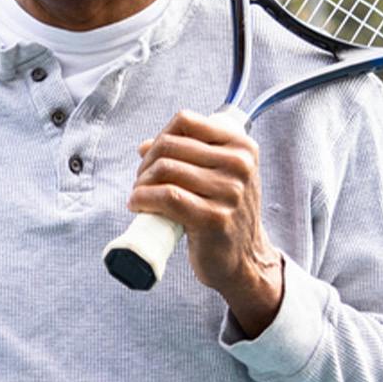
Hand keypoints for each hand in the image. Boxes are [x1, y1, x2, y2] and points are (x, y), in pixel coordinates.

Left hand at [127, 108, 284, 335]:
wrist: (245, 259)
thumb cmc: (226, 214)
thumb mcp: (221, 177)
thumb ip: (189, 156)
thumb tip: (144, 146)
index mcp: (242, 147)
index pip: (186, 121)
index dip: (160, 136)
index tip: (152, 157)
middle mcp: (240, 165)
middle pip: (170, 145)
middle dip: (146, 163)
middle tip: (141, 182)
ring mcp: (229, 192)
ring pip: (165, 169)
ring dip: (141, 183)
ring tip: (139, 196)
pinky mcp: (214, 218)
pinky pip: (167, 196)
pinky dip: (143, 198)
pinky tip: (137, 205)